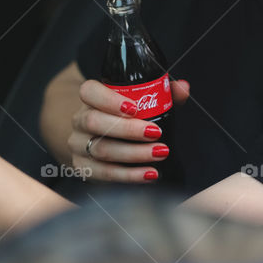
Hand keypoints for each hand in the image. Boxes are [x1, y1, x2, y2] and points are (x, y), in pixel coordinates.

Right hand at [67, 78, 189, 182]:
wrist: (98, 140)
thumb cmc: (123, 118)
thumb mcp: (140, 102)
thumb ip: (161, 93)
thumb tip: (183, 88)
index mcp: (91, 99)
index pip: (89, 91)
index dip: (109, 99)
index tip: (135, 108)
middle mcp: (80, 121)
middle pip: (95, 122)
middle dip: (128, 129)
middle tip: (156, 132)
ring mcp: (78, 145)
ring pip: (101, 149)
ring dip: (134, 153)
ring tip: (160, 153)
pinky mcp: (82, 168)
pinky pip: (103, 173)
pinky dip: (128, 175)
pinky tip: (149, 173)